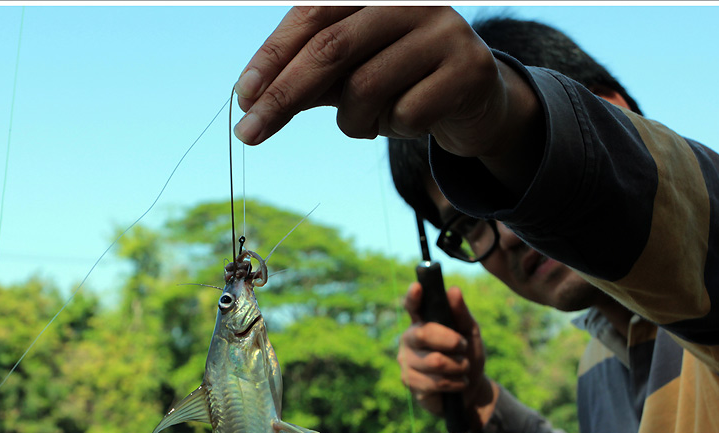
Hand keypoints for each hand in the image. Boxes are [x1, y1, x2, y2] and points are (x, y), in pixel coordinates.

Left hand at [233, 6, 543, 191]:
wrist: (475, 99)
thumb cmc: (399, 80)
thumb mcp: (348, 72)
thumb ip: (305, 76)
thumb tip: (252, 99)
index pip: (312, 13)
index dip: (273, 55)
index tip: (243, 96)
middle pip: (331, 48)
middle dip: (284, 96)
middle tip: (249, 133)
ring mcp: (445, 29)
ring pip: (365, 89)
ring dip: (353, 122)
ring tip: (369, 122)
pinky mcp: (470, 68)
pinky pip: (406, 115)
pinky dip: (394, 130)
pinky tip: (409, 121)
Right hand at [397, 283, 496, 423]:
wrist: (470, 389)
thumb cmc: (467, 355)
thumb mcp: (469, 332)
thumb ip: (461, 313)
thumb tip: (453, 290)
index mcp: (422, 322)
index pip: (413, 306)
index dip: (413, 298)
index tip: (417, 287)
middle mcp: (409, 338)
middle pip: (424, 333)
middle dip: (450, 340)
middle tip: (462, 346)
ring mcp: (406, 360)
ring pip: (435, 361)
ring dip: (458, 366)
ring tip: (462, 368)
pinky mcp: (409, 382)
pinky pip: (435, 381)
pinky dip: (455, 383)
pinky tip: (456, 383)